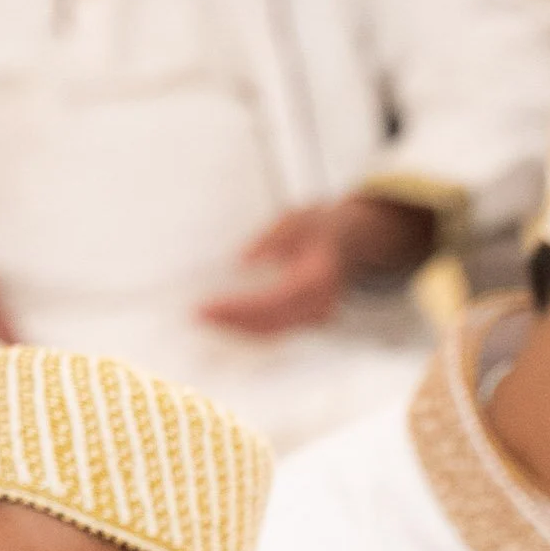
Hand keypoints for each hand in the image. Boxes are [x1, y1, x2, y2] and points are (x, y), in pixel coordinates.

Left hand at [199, 194, 434, 335]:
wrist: (351, 240)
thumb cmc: (321, 226)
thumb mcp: (296, 218)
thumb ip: (272, 238)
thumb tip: (243, 260)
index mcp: (319, 277)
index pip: (274, 302)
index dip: (240, 309)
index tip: (210, 307)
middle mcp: (321, 305)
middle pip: (270, 324)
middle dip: (232, 323)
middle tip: (198, 316)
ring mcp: (316, 317)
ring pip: (272, 332)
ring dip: (237, 329)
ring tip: (206, 319)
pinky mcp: (306, 321)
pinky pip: (275, 330)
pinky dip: (249, 328)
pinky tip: (226, 322)